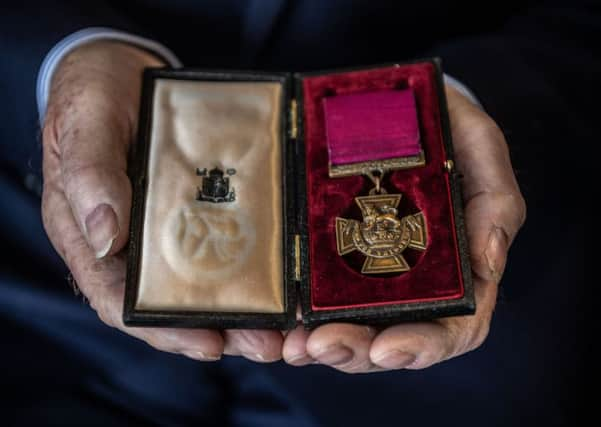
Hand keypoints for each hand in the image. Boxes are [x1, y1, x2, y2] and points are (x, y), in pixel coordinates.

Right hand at [41, 41, 283, 361]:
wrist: (118, 70)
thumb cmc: (91, 97)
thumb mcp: (84, 126)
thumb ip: (89, 175)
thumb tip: (105, 237)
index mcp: (88, 237)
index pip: (120, 300)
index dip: (162, 328)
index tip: (208, 344)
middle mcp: (128, 244)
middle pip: (169, 302)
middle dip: (219, 329)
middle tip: (266, 344)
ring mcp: (162, 229)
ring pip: (200, 281)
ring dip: (240, 308)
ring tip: (283, 326)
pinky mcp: (192, 211)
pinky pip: (218, 245)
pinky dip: (245, 268)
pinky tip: (277, 279)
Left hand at [282, 85, 526, 371]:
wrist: (394, 106)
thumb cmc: (445, 127)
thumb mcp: (478, 148)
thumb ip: (496, 200)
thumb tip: (488, 262)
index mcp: (455, 268)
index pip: (451, 327)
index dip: (422, 346)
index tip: (386, 349)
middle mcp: (409, 282)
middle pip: (389, 339)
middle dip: (354, 351)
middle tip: (319, 346)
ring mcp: (366, 276)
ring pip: (347, 331)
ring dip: (319, 345)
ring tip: (292, 343)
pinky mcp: (327, 263)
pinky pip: (311, 304)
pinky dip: (293, 323)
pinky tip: (274, 328)